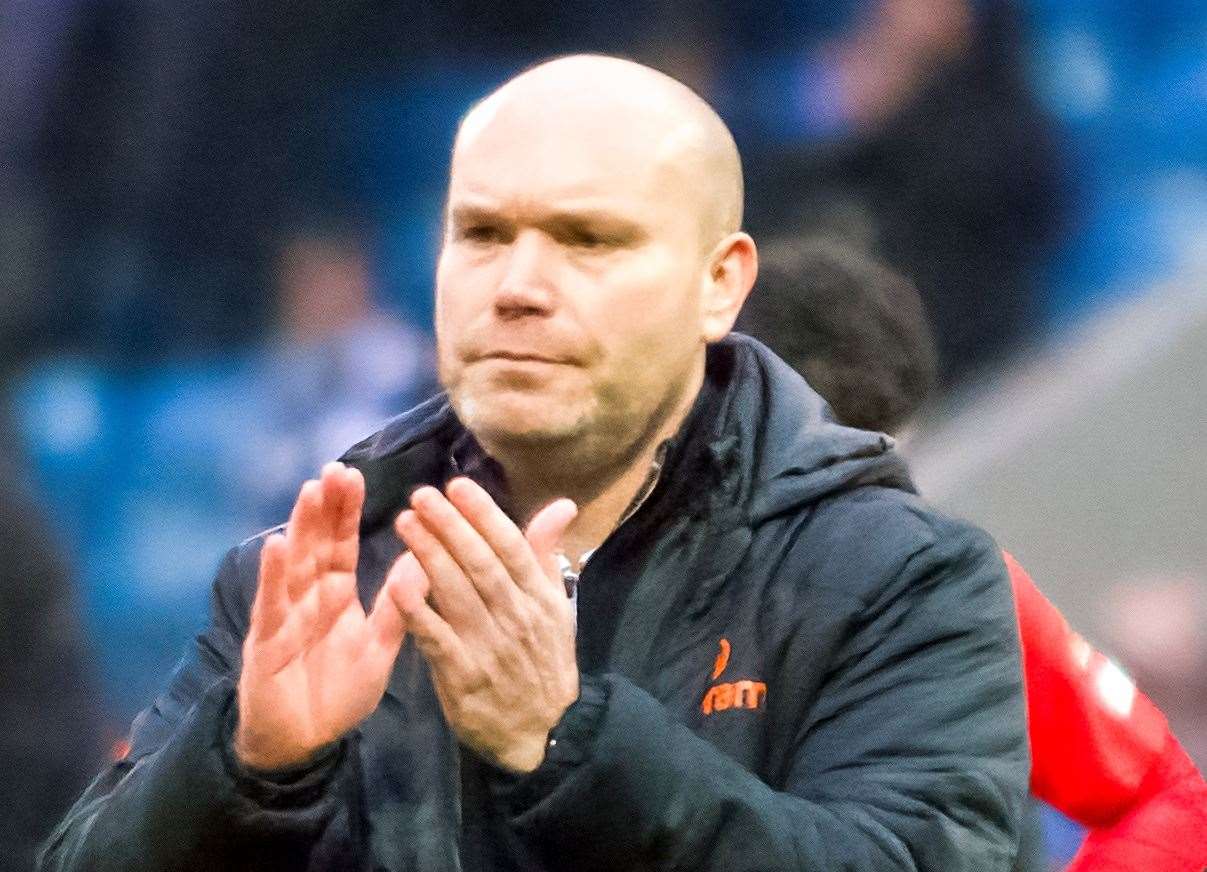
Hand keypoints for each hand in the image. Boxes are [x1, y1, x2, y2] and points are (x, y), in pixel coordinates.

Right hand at [234, 461, 422, 769]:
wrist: (303, 743)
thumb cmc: (338, 693)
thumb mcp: (378, 648)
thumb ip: (399, 606)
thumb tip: (424, 561)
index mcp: (335, 595)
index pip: (341, 544)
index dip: (345, 511)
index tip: (354, 475)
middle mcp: (308, 597)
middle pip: (316, 544)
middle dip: (325, 507)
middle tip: (336, 469)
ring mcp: (285, 614)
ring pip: (293, 563)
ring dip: (300, 527)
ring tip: (311, 490)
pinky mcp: (267, 640)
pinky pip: (271, 603)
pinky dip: (273, 575)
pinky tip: (277, 544)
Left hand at [390, 478, 577, 772]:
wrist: (542, 732)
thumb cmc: (542, 662)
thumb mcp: (555, 608)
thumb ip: (544, 556)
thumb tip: (561, 505)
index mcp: (538, 598)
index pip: (511, 547)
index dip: (484, 515)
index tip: (457, 486)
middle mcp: (515, 617)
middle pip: (480, 564)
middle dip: (450, 527)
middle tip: (420, 495)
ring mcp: (488, 647)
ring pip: (457, 594)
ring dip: (429, 555)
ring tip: (404, 522)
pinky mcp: (462, 676)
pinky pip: (437, 638)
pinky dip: (418, 611)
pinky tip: (396, 584)